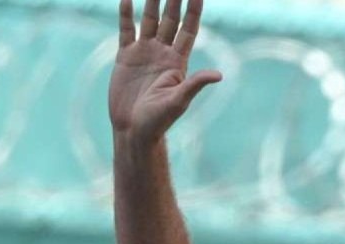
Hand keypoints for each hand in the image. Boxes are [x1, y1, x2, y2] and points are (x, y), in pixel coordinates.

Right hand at [109, 0, 221, 144]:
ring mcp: (144, 53)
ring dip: (152, 1)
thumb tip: (219, 75)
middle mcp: (163, 53)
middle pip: (171, 19)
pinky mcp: (126, 56)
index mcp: (178, 61)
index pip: (189, 29)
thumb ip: (195, 84)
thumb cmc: (159, 120)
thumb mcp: (178, 101)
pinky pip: (126, 30)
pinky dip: (126, 14)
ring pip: (149, 19)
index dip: (194, 10)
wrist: (133, 130)